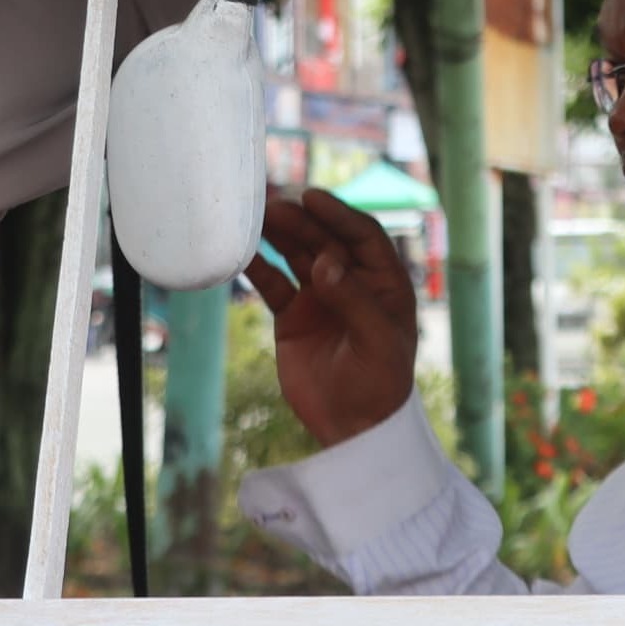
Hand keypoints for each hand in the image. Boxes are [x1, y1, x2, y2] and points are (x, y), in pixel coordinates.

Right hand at [243, 188, 421, 446]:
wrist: (353, 428)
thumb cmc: (380, 383)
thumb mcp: (377, 340)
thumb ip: (352, 299)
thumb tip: (325, 261)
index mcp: (383, 281)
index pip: (361, 235)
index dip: (338, 213)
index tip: (311, 196)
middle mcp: (352, 281)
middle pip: (324, 239)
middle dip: (300, 220)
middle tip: (271, 203)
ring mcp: (320, 297)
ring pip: (297, 255)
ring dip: (278, 234)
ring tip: (253, 216)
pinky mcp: (293, 316)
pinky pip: (274, 283)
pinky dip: (258, 267)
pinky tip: (240, 252)